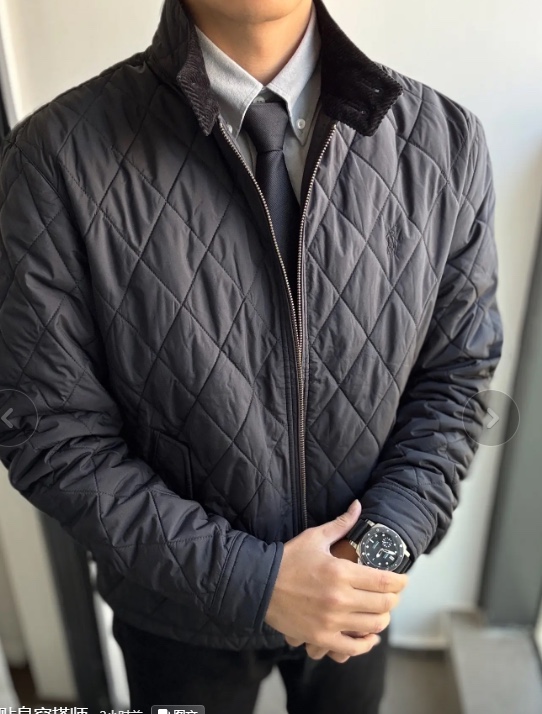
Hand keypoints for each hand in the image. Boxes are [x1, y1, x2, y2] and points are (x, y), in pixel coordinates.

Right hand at [264, 499, 407, 658]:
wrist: (260, 584)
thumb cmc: (289, 559)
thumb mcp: (315, 537)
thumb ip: (341, 524)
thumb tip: (358, 505)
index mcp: (341, 572)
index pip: (384, 581)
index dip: (400, 581)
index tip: (403, 579)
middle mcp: (340, 599)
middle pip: (384, 605)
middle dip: (394, 599)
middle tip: (392, 594)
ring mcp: (331, 621)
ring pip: (374, 626)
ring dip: (383, 619)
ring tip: (380, 611)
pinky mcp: (321, 638)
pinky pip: (354, 648)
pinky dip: (366, 643)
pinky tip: (369, 635)